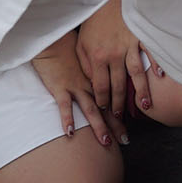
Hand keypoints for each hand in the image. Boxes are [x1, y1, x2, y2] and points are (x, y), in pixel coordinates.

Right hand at [32, 29, 117, 147]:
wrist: (53, 40)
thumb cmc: (70, 51)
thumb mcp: (89, 63)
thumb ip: (98, 76)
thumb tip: (107, 88)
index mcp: (98, 80)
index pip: (112, 102)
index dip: (120, 117)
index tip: (128, 131)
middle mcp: (90, 86)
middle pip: (106, 109)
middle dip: (115, 126)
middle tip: (125, 141)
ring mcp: (75, 87)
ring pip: (90, 109)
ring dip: (98, 126)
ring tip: (106, 142)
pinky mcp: (60, 87)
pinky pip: (65, 105)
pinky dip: (68, 118)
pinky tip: (71, 132)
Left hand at [76, 0, 153, 121]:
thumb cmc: (94, 21)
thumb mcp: (82, 43)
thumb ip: (85, 64)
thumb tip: (91, 82)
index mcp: (97, 56)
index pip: (100, 85)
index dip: (102, 99)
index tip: (104, 108)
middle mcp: (113, 54)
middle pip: (118, 84)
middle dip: (119, 102)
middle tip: (121, 115)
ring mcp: (129, 46)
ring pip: (135, 74)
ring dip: (140, 91)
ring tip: (144, 105)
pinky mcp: (140, 37)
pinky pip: (150, 53)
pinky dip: (156, 64)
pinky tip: (159, 77)